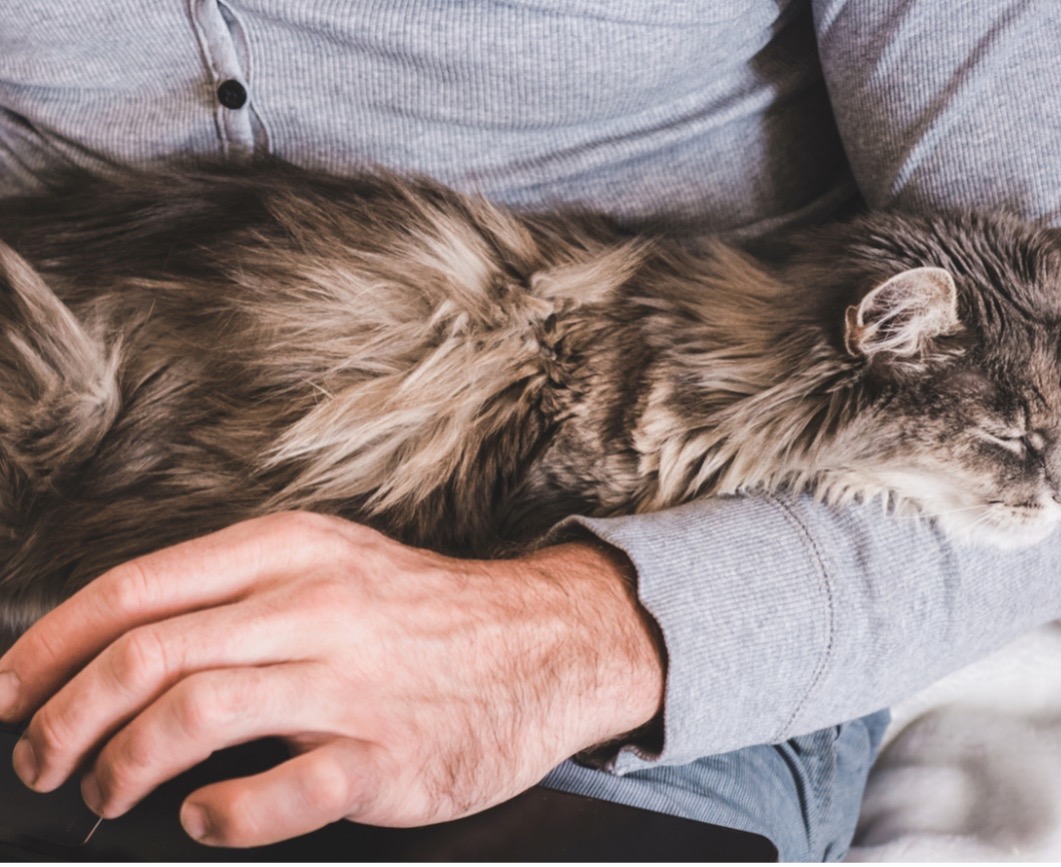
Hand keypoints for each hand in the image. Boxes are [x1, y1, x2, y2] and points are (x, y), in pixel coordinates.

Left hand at [0, 512, 664, 846]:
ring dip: (121, 764)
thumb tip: (124, 645)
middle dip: (62, 717)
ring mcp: (352, 684)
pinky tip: (204, 816)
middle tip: (38, 758)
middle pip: (147, 655)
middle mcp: (314, 606)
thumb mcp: (333, 563)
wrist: (544, 643)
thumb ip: (240, 592)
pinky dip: (217, 815)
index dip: (48, 645)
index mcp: (291, 550)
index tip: (8, 690)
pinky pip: (276, 793)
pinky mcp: (386, 757)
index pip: (135, 588)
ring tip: (107, 790)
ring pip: (193, 716)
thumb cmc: (423, 612)